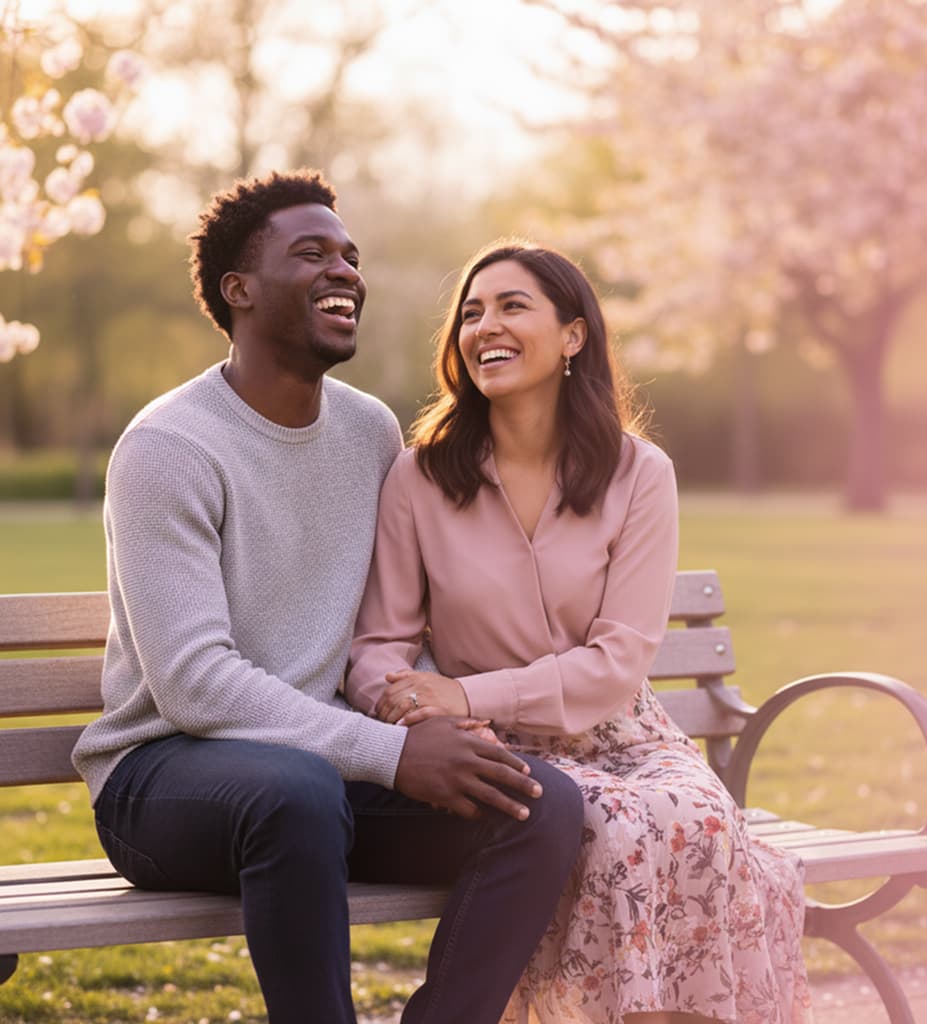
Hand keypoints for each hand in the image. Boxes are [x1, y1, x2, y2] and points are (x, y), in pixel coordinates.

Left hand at [375, 669, 468, 723]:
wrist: (468, 696)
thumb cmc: (444, 689)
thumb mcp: (426, 677)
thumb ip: (406, 675)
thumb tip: (387, 676)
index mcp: (416, 678)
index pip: (390, 690)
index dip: (381, 703)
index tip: (378, 712)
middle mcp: (421, 686)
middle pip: (394, 699)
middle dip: (384, 712)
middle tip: (381, 722)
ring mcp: (430, 698)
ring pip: (403, 706)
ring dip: (392, 718)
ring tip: (388, 726)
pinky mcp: (438, 710)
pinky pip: (419, 714)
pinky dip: (407, 720)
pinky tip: (400, 726)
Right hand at [394, 716, 539, 820]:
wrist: (392, 753)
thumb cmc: (418, 736)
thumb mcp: (444, 722)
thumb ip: (467, 724)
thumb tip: (485, 724)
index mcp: (468, 742)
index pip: (500, 754)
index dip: (517, 764)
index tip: (529, 771)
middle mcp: (467, 761)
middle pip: (502, 775)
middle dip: (524, 785)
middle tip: (539, 793)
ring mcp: (457, 780)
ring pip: (491, 795)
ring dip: (510, 806)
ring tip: (524, 814)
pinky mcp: (446, 796)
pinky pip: (469, 809)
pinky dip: (480, 814)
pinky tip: (487, 818)